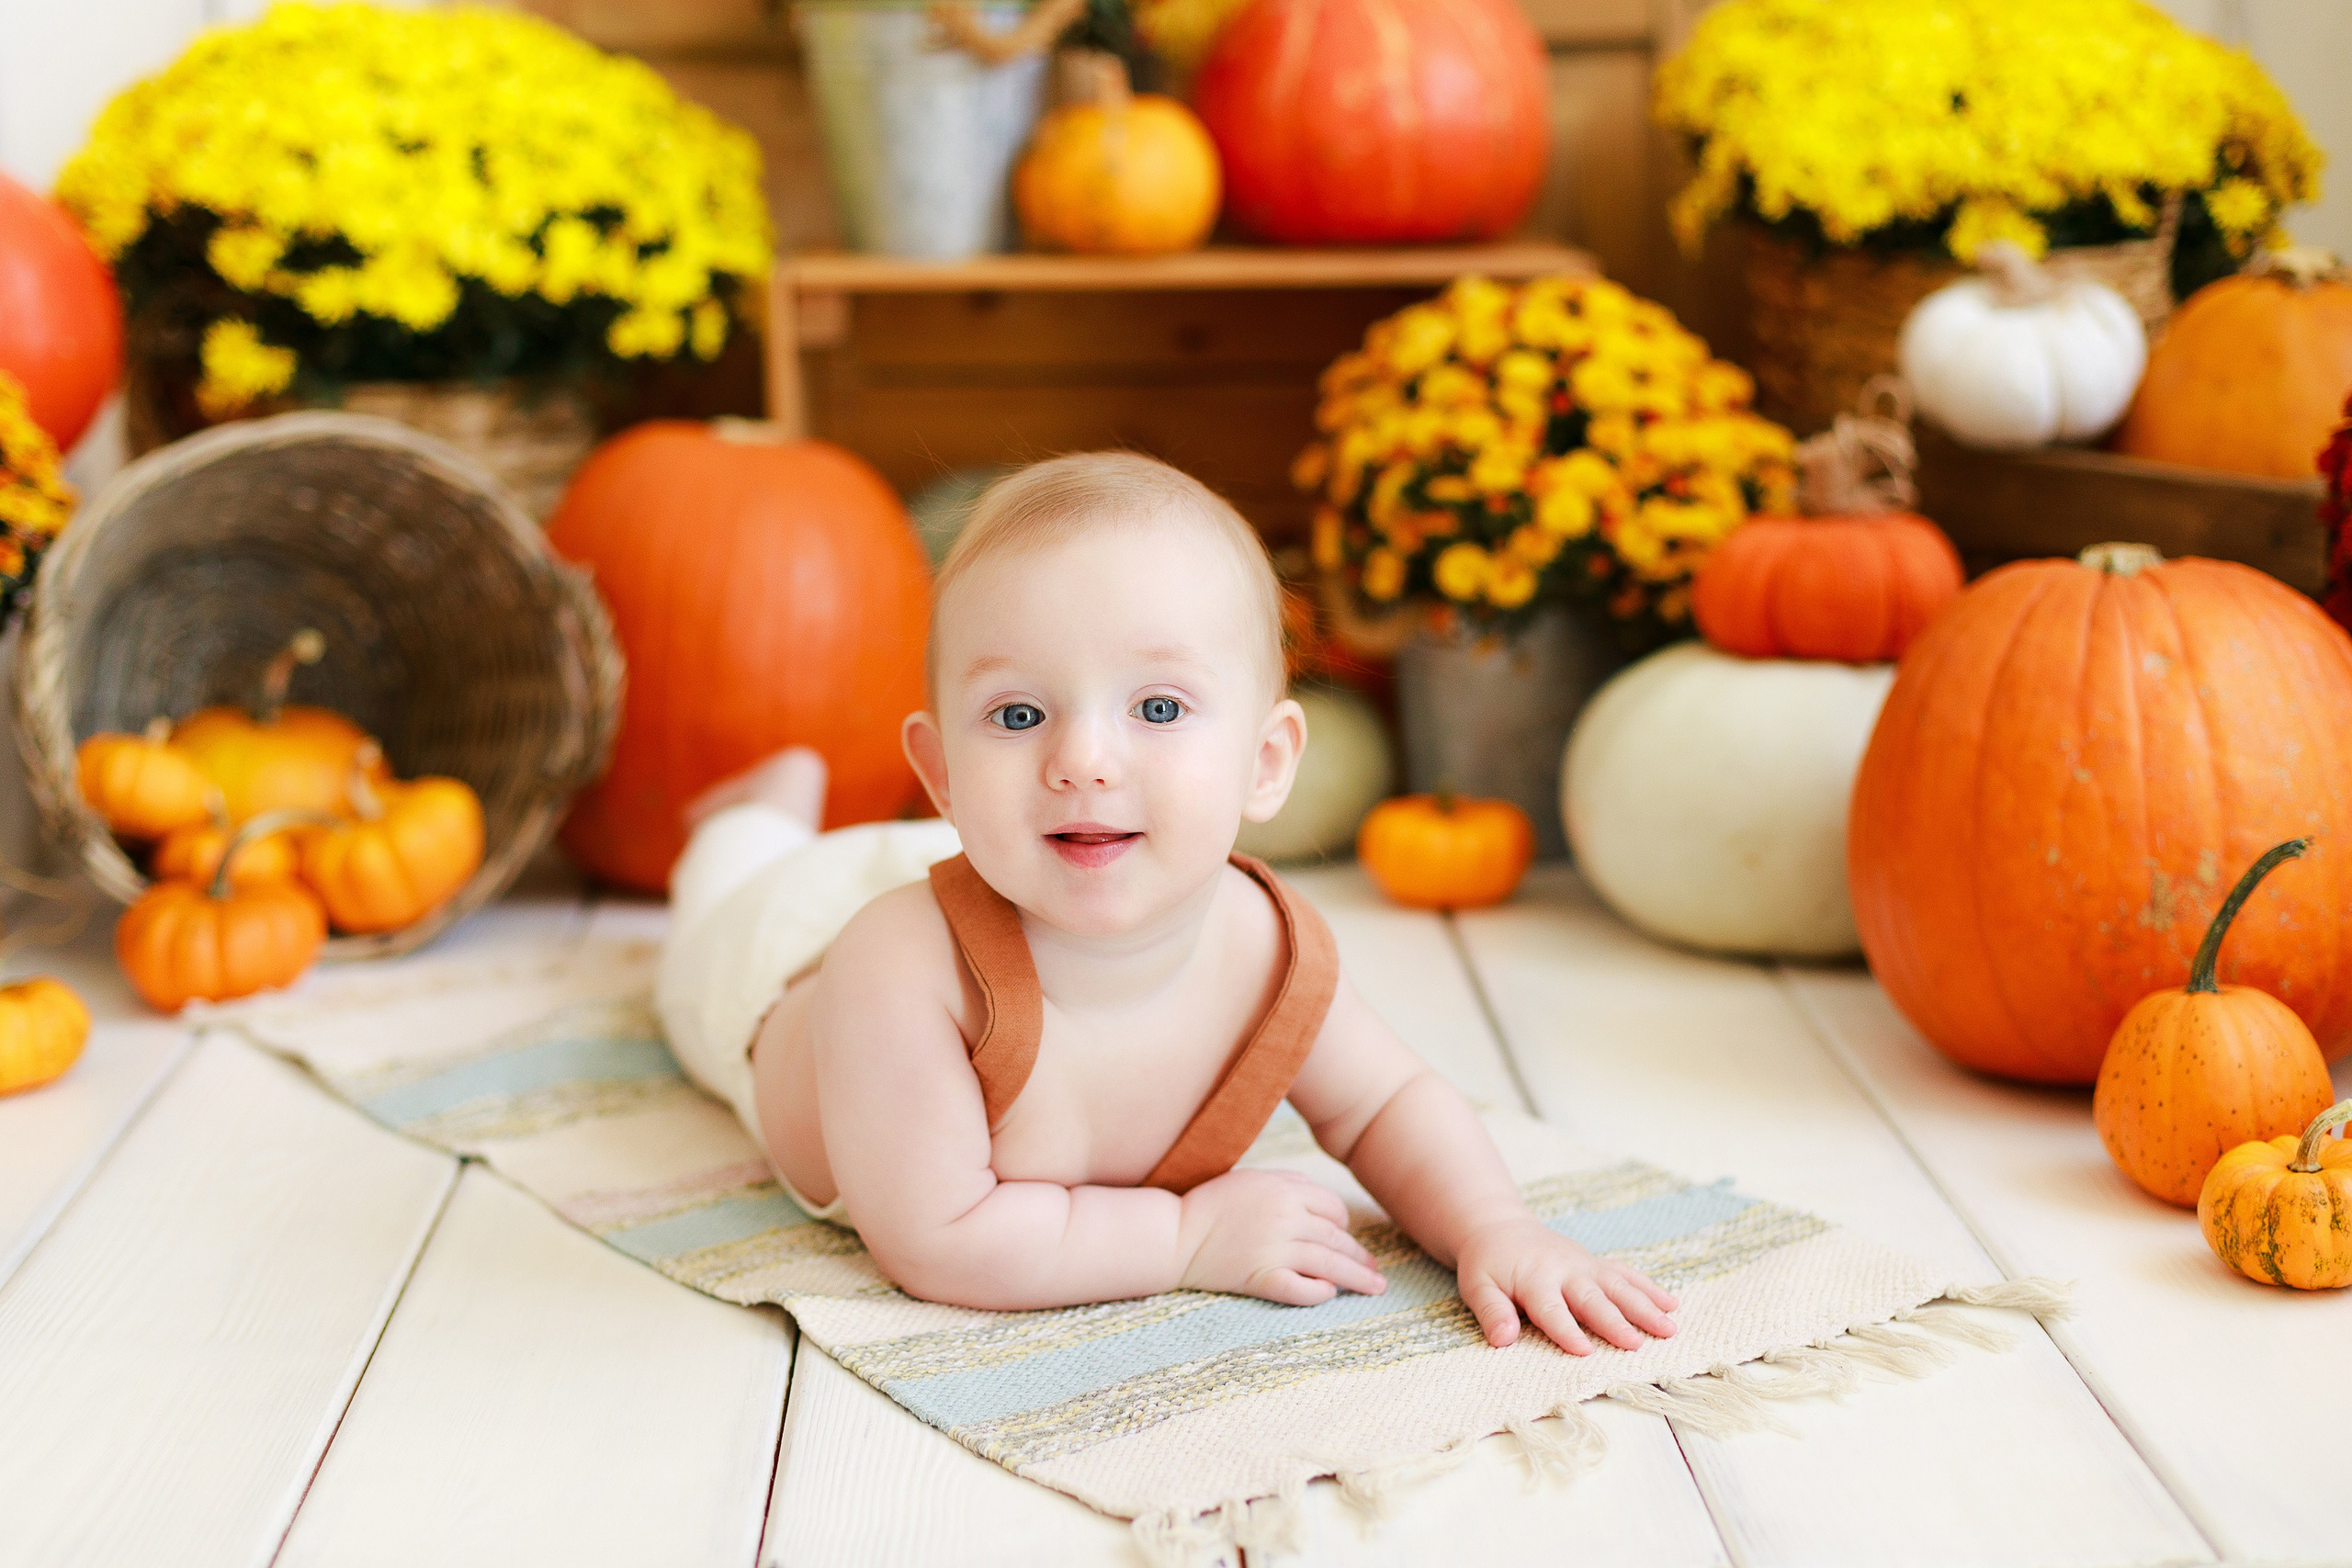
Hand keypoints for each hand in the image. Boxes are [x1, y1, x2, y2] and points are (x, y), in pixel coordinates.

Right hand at [1178, 1169, 1387, 1305]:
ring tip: (1375, 1287)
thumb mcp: (1252, 1178)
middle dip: (1360, 1256)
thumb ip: (1289, 1182)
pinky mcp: (1261, 1278)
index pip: (1333, 1209)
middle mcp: (1285, 1218)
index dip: (1344, 1224)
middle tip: (1375, 1271)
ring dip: (1356, 1278)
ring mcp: (1275, 1250)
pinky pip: (1302, 1289)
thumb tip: (1324, 1202)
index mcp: (1285, 1190)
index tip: (1345, 1236)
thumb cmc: (1213, 1204)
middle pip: (1336, 1238)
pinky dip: (1320, 1292)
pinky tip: (1330, 1294)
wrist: (1176, 1234)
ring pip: (1329, 1265)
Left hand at [1456, 1216, 1679, 1352]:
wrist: (1500, 1227)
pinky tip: (1671, 1304)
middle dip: (1616, 1321)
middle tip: (1638, 1344)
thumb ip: (1491, 1311)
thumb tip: (1502, 1340)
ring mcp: (1585, 1265)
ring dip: (1644, 1306)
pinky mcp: (1596, 1263)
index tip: (1585, 1352)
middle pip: (1593, 1299)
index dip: (1567, 1331)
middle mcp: (1565, 1270)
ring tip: (1669, 1327)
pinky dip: (1649, 1288)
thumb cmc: (1488, 1265)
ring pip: (1618, 1286)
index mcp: (1534, 1279)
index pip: (1551, 1309)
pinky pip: (1626, 1274)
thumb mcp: (1477, 1286)